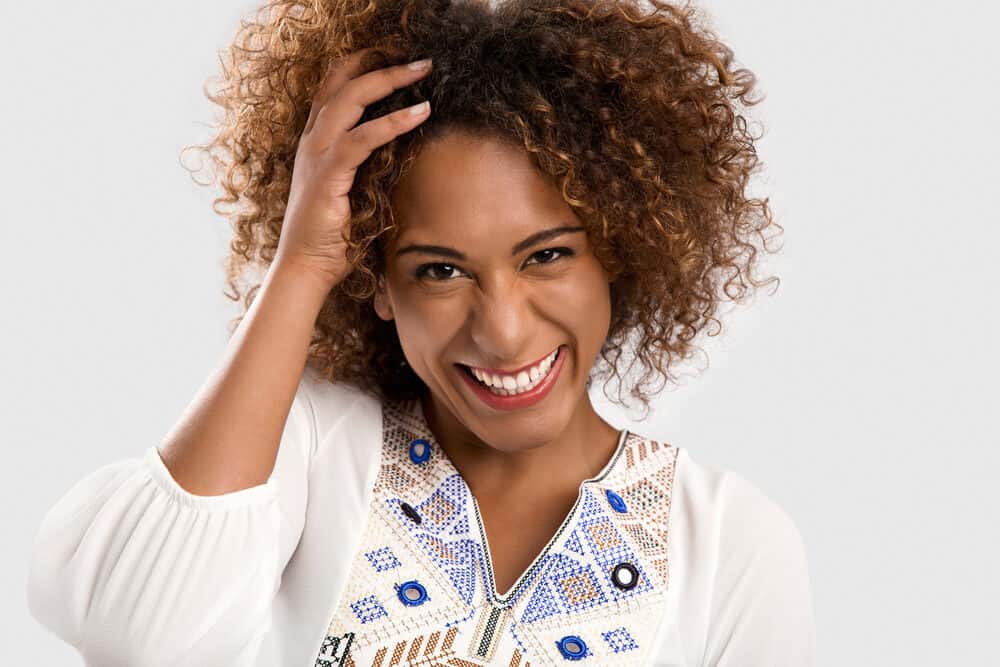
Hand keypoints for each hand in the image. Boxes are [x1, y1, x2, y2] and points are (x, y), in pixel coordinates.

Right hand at [273, 48, 432, 286]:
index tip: (395, 58)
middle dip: (382, 65)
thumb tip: (404, 157)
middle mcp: (312, 143)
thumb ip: (370, 170)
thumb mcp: (353, 194)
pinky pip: (362, 139)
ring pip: (350, 100)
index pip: (334, 90)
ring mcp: (316, 157)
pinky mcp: (327, 176)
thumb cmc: (332, 239)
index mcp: (315, 144)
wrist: (305, 269)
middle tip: (420, 60)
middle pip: (342, 84)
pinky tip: (420, 113)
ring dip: (389, 81)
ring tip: (422, 71)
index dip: (361, 67)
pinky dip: (393, 122)